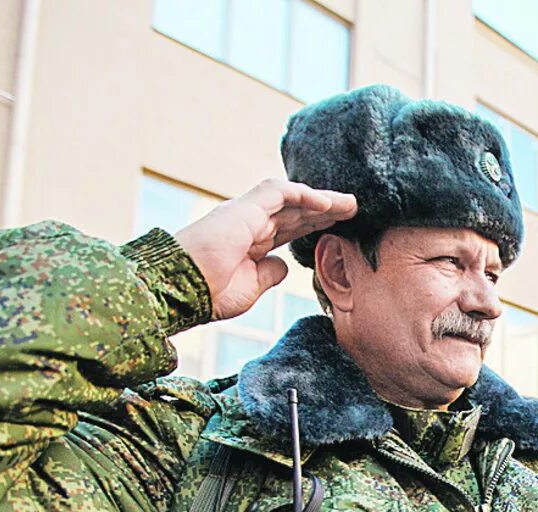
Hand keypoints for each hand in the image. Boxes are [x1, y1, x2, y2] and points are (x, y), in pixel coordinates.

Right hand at [173, 178, 356, 320]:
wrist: (183, 289)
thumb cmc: (209, 293)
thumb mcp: (250, 288)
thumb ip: (268, 274)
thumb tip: (284, 266)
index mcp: (252, 242)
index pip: (291, 228)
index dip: (316, 225)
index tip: (340, 227)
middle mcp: (250, 223)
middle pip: (296, 211)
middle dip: (326, 210)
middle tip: (355, 209)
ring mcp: (246, 213)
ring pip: (291, 198)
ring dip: (321, 199)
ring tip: (349, 203)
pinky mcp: (243, 208)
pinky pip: (278, 192)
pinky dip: (302, 194)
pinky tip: (326, 203)